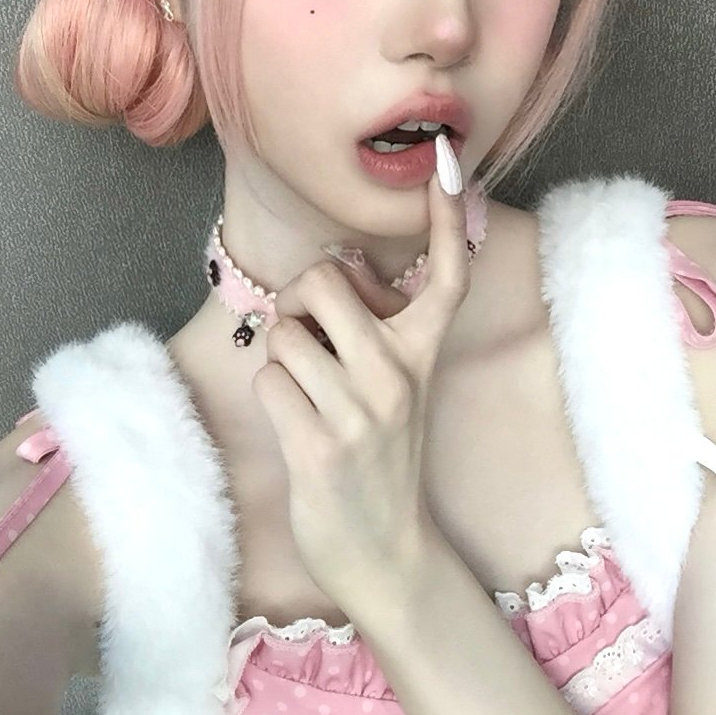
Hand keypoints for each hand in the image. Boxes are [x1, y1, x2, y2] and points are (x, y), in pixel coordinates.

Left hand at [251, 158, 470, 615]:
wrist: (387, 551)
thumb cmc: (380, 452)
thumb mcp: (397, 385)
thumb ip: (375, 330)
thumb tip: (334, 271)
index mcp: (422, 353)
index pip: (445, 275)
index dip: (446, 217)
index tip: (447, 163)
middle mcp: (399, 374)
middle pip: (323, 279)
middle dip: (298, 299)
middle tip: (309, 335)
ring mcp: (361, 413)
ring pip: (284, 331)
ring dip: (281, 356)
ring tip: (307, 393)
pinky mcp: (320, 449)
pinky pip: (268, 379)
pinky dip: (271, 395)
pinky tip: (296, 425)